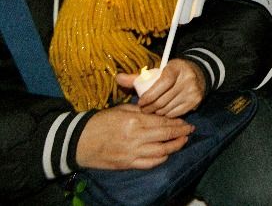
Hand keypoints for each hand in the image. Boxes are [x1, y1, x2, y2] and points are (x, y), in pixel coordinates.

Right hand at [75, 104, 193, 169]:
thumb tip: (157, 110)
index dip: (176, 122)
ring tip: (183, 141)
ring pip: (161, 151)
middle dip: (181, 133)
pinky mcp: (127, 164)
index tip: (185, 121)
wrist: (78, 142)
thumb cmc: (98, 122)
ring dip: (175, 147)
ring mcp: (132, 153)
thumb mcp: (119, 110)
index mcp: (134, 121)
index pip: (162, 121)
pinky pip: (149, 164)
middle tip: (190, 130)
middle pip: (165, 136)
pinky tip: (167, 154)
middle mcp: (135, 138)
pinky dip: (161, 159)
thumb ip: (140, 111)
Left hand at [117, 59, 204, 117]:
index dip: (149, 95)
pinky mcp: (196, 101)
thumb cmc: (171, 74)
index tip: (140, 102)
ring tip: (152, 111)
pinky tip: (163, 112)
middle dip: (150, 107)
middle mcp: (187, 78)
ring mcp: (193, 90)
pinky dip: (167, 115)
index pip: (162, 83)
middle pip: (164, 99)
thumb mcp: (157, 72)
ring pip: (169, 108)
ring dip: (157, 112)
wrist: (197, 74)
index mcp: (176, 68)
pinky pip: (177, 113)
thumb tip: (118, 77)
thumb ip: (137, 77)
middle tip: (143, 110)